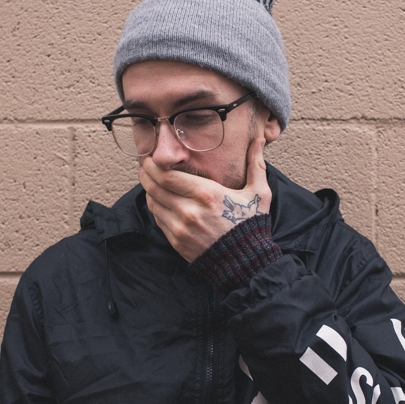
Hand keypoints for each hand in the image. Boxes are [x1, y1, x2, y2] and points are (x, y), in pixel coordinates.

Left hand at [138, 138, 270, 262]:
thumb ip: (255, 165)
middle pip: (155, 187)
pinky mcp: (177, 241)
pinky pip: (158, 219)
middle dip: (146, 174)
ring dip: (148, 190)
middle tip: (145, 166)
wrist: (246, 263)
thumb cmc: (252, 227)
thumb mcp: (259, 194)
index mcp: (207, 194)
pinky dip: (155, 207)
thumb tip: (259, 140)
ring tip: (148, 180)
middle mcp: (190, 211)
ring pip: (154, 203)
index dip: (154, 165)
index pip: (168, 176)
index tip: (150, 157)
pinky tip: (157, 200)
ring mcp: (181, 228)